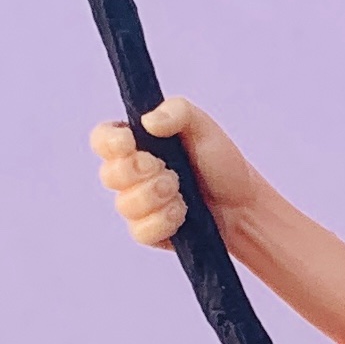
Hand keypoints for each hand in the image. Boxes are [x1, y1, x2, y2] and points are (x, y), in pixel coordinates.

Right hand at [90, 95, 260, 247]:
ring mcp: (138, 205)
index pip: (102, 139)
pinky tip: (182, 214)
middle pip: (109, 175)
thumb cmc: (219, 162)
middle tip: (170, 171)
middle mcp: (131, 174)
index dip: (109, 143)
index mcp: (136, 142)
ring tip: (181, 192)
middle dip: (140, 172)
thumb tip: (148, 121)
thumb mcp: (203, 126)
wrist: (241, 203)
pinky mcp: (148, 232)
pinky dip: (163, 221)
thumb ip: (177, 111)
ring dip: (156, 197)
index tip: (130, 142)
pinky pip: (140, 231)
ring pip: (125, 205)